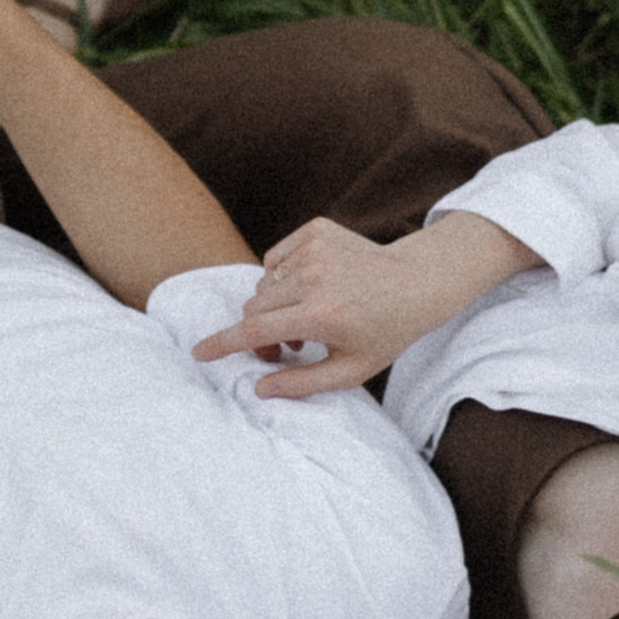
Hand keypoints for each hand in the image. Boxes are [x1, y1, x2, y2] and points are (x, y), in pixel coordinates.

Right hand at [191, 212, 537, 396]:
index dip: (223, 343)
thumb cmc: (387, 332)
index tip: (199, 352)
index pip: (255, 329)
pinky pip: (276, 258)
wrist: (419, 281)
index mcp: (322, 315)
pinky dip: (284, 276)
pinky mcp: (316, 229)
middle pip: (254, 306)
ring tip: (306, 318)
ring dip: (275, 304)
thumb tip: (258, 388)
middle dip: (259, 331)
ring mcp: (315, 249)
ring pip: (265, 283)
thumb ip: (302, 384)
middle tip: (286, 348)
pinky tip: (311, 286)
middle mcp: (314, 278)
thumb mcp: (351, 371)